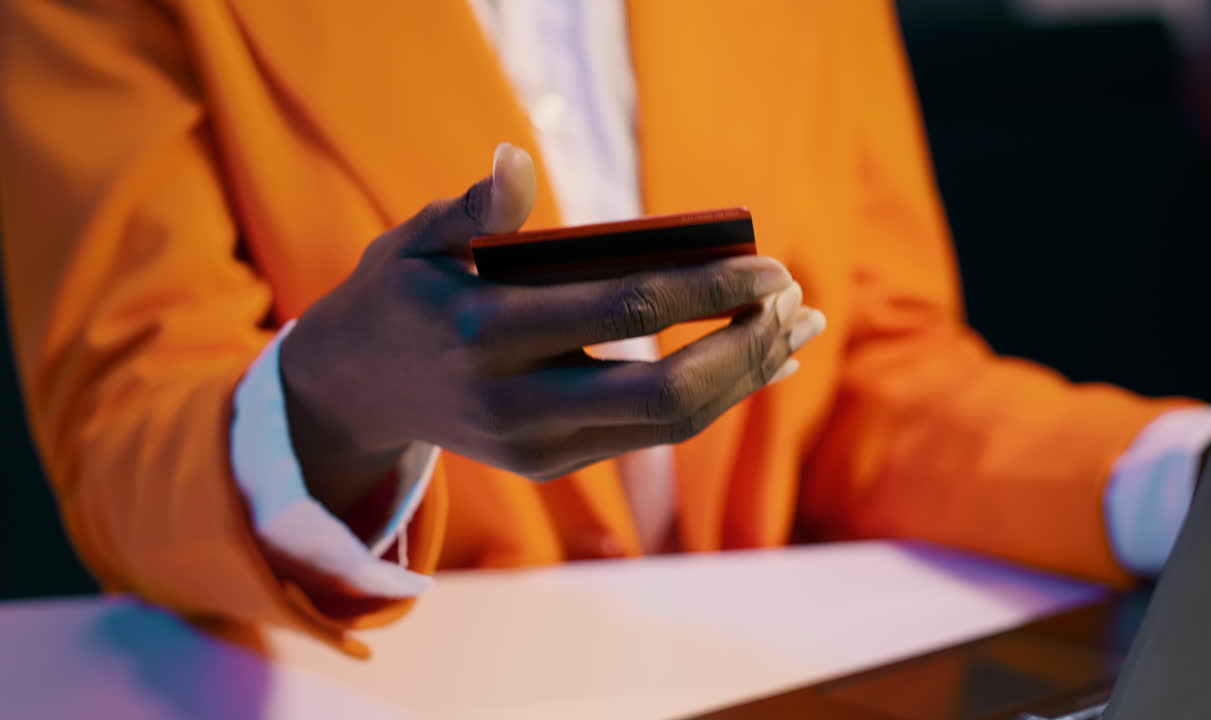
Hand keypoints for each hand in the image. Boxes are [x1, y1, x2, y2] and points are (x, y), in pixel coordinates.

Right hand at [281, 144, 825, 514]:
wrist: (356, 393)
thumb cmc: (397, 297)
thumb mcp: (415, 242)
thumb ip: (472, 210)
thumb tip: (516, 159)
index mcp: (485, 335)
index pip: (625, 310)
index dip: (710, 290)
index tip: (772, 267)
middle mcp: (515, 405)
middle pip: (665, 395)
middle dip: (744, 350)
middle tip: (795, 304)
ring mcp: (536, 447)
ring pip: (668, 425)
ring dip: (743, 378)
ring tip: (796, 332)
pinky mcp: (551, 465)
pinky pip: (650, 435)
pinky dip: (711, 398)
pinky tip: (751, 362)